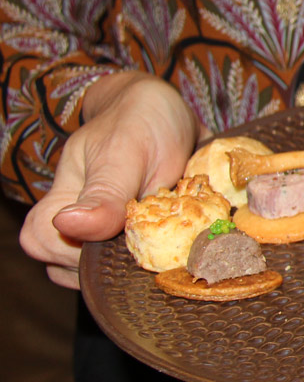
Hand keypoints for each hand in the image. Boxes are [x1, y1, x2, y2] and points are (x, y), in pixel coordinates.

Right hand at [19, 72, 200, 288]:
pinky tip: (184, 237)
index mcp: (64, 198)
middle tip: (161, 229)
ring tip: (173, 229)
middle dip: (120, 259)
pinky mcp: (142, 237)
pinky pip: (146, 263)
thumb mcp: (124, 151)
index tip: (119, 233)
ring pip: (112, 270)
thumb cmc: (139, 122)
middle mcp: (82, 222)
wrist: (172, 112)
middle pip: (77, 267)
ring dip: (146, 259)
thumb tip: (66, 225)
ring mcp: (111, 231)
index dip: (70, 250)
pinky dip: (166, 255)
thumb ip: (103, 192)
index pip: (43, 242)